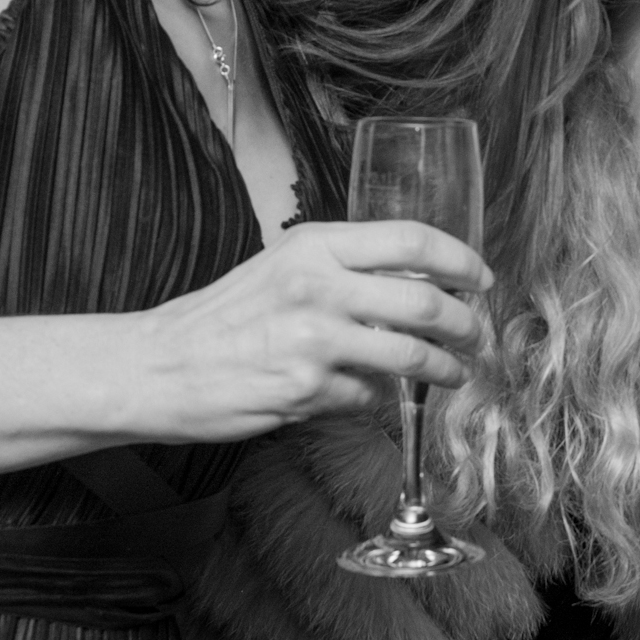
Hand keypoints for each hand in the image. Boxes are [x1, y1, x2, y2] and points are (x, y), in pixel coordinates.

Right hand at [130, 218, 491, 443]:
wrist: (157, 365)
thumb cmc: (222, 316)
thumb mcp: (281, 265)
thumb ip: (343, 266)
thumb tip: (416, 279)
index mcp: (314, 244)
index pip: (413, 240)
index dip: (461, 260)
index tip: (482, 279)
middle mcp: (318, 286)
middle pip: (427, 301)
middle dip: (467, 324)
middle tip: (478, 335)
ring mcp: (314, 341)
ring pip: (412, 355)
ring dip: (446, 369)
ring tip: (456, 373)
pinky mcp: (307, 391)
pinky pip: (372, 398)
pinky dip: (382, 400)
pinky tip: (377, 396)